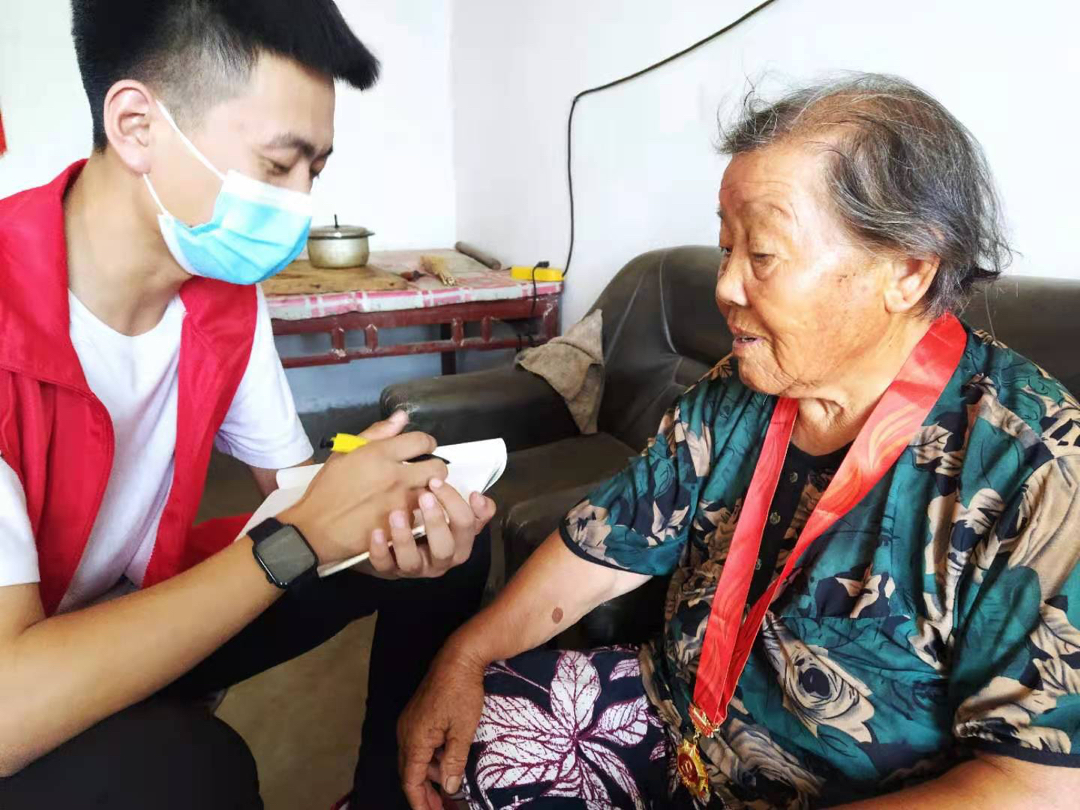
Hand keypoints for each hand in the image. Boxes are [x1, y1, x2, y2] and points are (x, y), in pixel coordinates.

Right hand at [278, 412, 446, 565]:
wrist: (315, 529)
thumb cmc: (327, 489)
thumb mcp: (344, 453)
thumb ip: (377, 432)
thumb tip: (402, 416)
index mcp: (380, 454)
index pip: (422, 441)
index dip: (427, 443)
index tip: (423, 448)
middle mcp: (395, 476)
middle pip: (438, 468)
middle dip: (434, 468)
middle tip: (423, 472)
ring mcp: (399, 503)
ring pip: (432, 494)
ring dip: (426, 492)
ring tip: (412, 493)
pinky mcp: (400, 526)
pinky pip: (419, 516)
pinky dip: (413, 513)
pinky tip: (400, 513)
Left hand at [366, 479, 495, 578]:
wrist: (403, 548)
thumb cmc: (433, 528)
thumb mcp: (456, 518)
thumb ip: (475, 509)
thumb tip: (478, 496)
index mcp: (459, 545)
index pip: (466, 525)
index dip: (454, 502)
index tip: (436, 480)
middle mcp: (440, 561)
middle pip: (445, 548)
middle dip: (436, 521)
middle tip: (424, 495)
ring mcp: (415, 569)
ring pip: (412, 561)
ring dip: (404, 537)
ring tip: (396, 513)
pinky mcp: (390, 572)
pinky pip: (385, 566)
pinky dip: (380, 550)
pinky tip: (376, 532)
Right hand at [399, 646, 485, 809]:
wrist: (459, 657)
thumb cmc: (462, 691)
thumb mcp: (463, 731)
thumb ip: (453, 762)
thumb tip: (449, 786)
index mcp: (414, 739)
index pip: (410, 781)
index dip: (420, 803)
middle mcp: (406, 732)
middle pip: (409, 772)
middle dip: (424, 793)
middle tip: (443, 807)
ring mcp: (410, 722)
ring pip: (414, 758)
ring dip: (429, 775)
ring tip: (450, 787)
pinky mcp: (417, 714)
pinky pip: (419, 744)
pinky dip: (431, 758)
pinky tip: (447, 761)